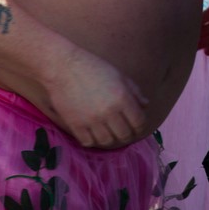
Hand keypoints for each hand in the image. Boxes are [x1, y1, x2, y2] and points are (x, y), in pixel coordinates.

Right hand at [34, 44, 149, 149]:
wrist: (63, 66)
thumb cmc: (93, 67)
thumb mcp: (118, 75)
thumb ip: (134, 91)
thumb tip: (145, 105)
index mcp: (122, 98)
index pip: (139, 122)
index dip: (140, 126)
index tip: (136, 125)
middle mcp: (109, 112)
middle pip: (124, 135)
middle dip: (127, 133)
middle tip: (123, 130)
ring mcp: (91, 120)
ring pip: (107, 141)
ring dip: (110, 138)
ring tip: (108, 131)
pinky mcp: (76, 125)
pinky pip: (88, 142)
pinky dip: (93, 139)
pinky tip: (93, 132)